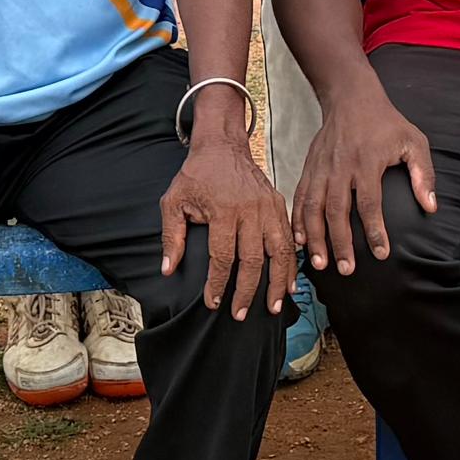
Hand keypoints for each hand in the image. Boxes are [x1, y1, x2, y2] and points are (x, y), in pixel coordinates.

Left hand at [159, 133, 293, 318]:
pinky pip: (289, 239)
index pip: (222, 256)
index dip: (218, 284)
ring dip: (277, 282)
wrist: (222, 145)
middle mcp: (249, 210)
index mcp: (223, 210)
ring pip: (279, 251)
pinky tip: (290, 282)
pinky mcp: (278, 205)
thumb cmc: (197, 174)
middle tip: (241, 314)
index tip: (213, 303)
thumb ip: (171, 236)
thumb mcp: (173, 201)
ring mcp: (268, 207)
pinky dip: (291, 262)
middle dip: (247, 291)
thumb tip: (168, 269)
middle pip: (253, 259)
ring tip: (274, 306)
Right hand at [291, 86, 433, 275]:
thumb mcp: (413, 141)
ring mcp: (321, 168)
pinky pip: (299, 197)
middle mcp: (341, 167)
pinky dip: (298, 220)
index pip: (370, 203)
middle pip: (336, 210)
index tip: (381, 254)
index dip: (375, 231)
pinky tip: (300, 240)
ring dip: (315, 237)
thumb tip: (431, 207)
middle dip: (339, 243)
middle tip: (346, 269)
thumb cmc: (386, 122)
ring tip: (319, 263)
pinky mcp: (309, 167)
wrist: (351, 97)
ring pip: (313, 207)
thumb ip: (424, 174)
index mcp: (367, 162)